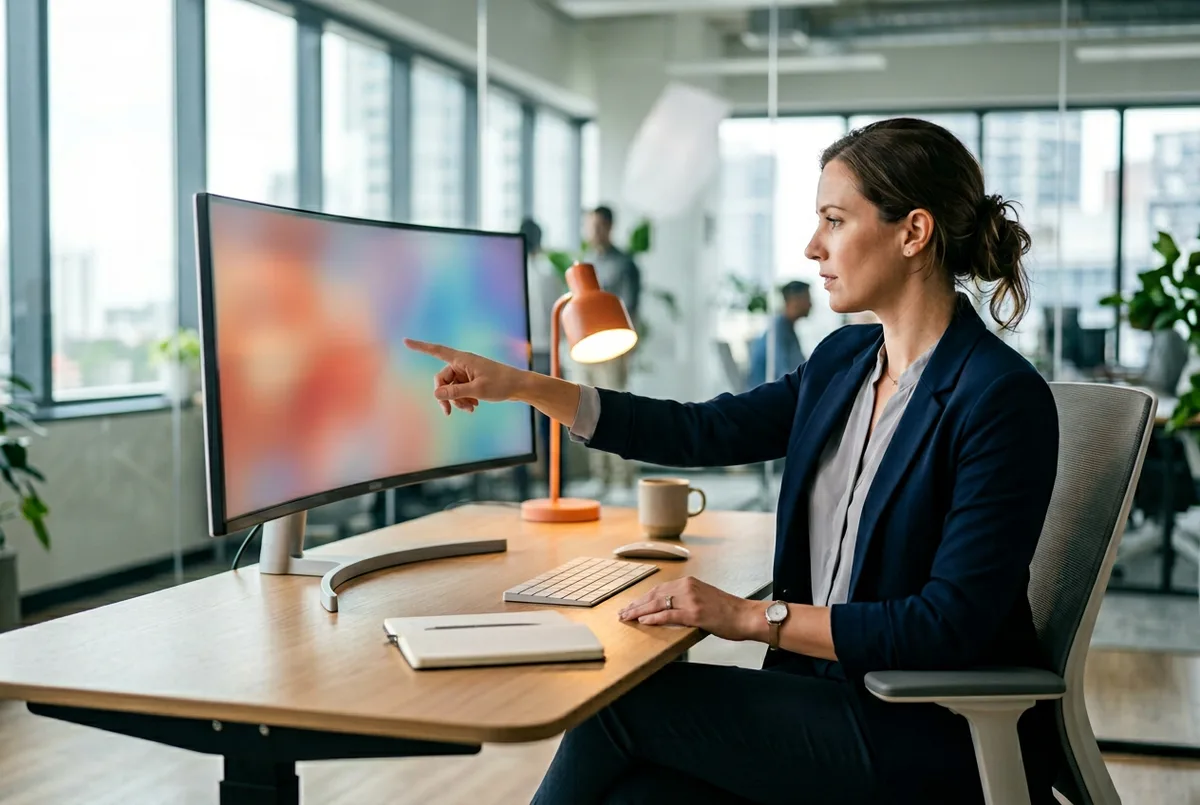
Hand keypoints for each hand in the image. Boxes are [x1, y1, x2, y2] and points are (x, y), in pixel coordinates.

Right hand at [403, 339, 524, 415]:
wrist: (520, 386)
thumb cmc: (501, 384)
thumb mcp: (477, 390)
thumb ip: (455, 392)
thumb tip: (435, 394)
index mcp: (463, 359)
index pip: (437, 351)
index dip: (420, 347)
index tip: (405, 341)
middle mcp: (463, 364)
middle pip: (442, 380)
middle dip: (446, 396)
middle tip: (449, 412)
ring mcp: (467, 372)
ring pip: (452, 388)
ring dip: (457, 400)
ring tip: (471, 408)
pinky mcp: (472, 380)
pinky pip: (460, 391)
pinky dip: (464, 400)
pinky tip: (474, 407)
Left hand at [618, 576, 760, 642]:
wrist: (746, 615)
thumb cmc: (728, 610)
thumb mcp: (704, 597)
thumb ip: (687, 599)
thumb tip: (669, 608)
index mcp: (689, 583)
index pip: (659, 589)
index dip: (642, 598)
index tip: (631, 605)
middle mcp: (688, 587)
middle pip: (654, 595)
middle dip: (636, 605)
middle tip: (622, 613)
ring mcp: (691, 600)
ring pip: (658, 604)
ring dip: (639, 611)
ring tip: (627, 617)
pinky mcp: (695, 613)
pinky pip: (669, 615)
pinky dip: (654, 618)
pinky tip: (643, 621)